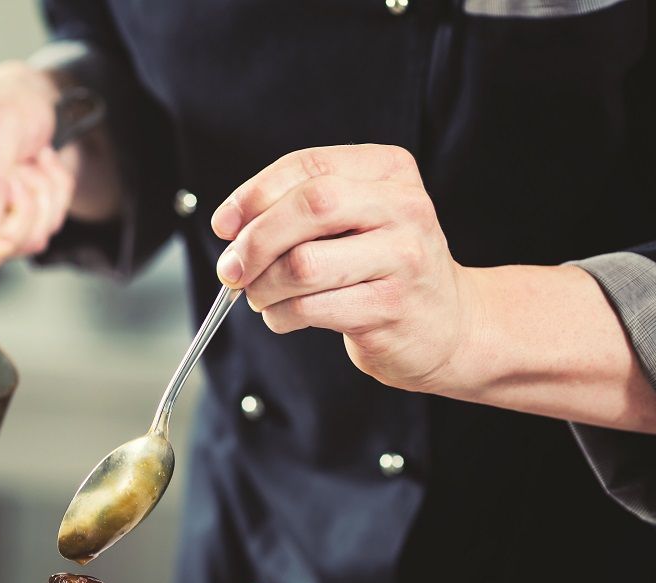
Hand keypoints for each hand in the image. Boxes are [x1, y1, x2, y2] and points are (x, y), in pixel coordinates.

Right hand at [0, 61, 76, 283]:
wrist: (37, 103)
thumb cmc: (6, 102)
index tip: (2, 231)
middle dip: (14, 216)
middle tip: (21, 171)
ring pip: (9, 248)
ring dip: (37, 206)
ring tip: (30, 165)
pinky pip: (29, 241)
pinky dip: (46, 208)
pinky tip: (35, 175)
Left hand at [211, 144, 482, 393]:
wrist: (448, 324)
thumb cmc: (384, 268)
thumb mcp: (353, 220)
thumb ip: (298, 210)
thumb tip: (230, 226)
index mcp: (389, 170)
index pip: (307, 167)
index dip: (254, 194)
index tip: (224, 224)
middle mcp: (404, 206)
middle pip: (308, 207)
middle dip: (254, 241)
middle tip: (231, 269)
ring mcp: (403, 257)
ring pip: (303, 263)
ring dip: (263, 286)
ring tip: (261, 296)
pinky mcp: (391, 306)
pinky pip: (311, 308)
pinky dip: (280, 316)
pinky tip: (283, 317)